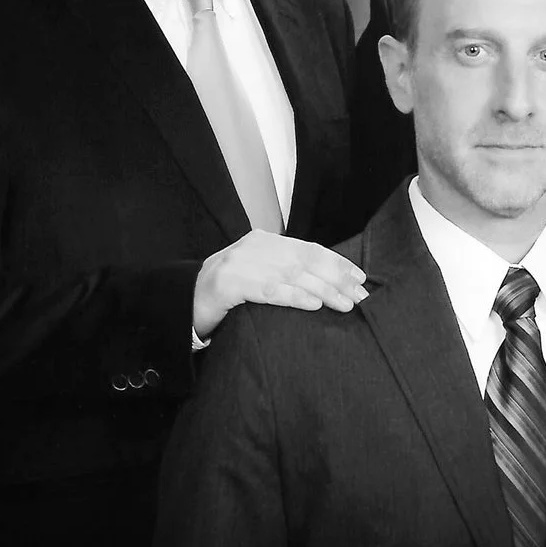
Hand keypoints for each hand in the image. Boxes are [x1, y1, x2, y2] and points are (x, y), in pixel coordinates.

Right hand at [193, 231, 368, 337]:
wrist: (185, 300)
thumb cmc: (229, 293)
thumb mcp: (259, 274)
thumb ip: (286, 273)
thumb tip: (329, 284)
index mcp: (266, 242)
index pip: (309, 249)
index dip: (337, 263)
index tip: (361, 278)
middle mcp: (255, 247)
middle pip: (305, 260)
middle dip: (337, 278)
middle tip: (360, 296)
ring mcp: (241, 263)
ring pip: (291, 274)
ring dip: (323, 290)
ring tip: (344, 303)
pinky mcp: (228, 283)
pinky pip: (268, 290)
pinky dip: (294, 296)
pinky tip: (313, 304)